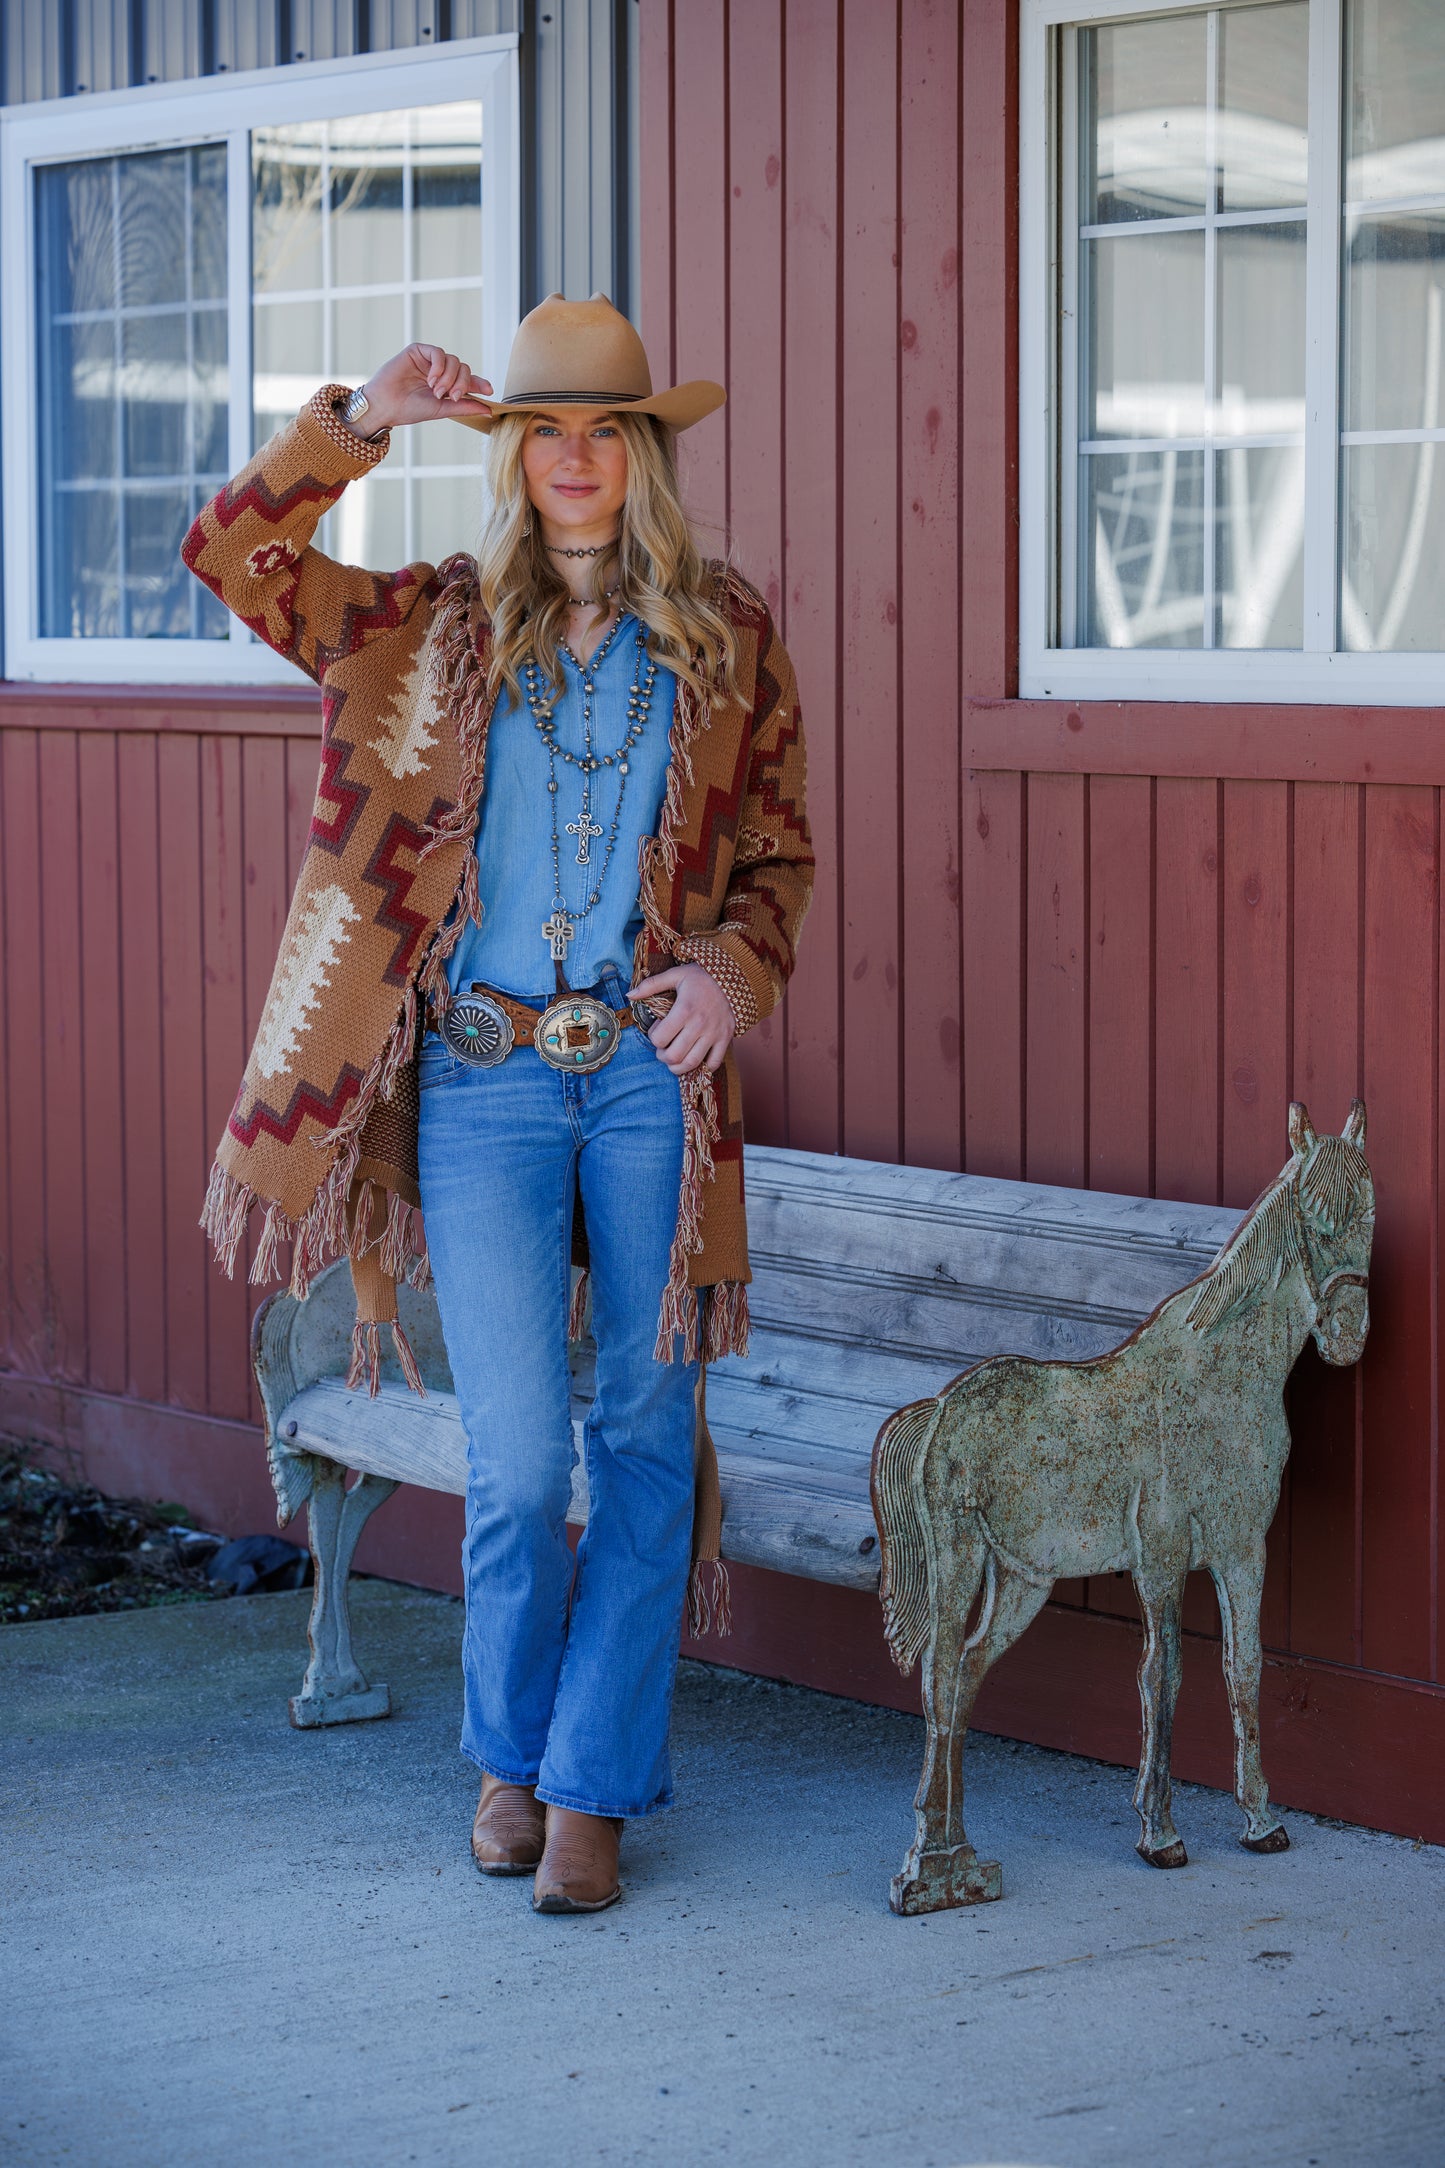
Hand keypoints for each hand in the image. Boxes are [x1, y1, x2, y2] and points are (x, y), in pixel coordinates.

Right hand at [356, 345, 492, 432]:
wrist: (385, 405)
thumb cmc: (410, 409)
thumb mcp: (442, 409)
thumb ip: (464, 406)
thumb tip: (488, 409)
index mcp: (445, 385)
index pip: (467, 380)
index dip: (479, 383)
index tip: (489, 390)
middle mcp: (439, 371)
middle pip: (463, 368)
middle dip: (462, 382)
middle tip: (453, 396)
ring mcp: (429, 361)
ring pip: (453, 360)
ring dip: (449, 377)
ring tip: (437, 391)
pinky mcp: (418, 351)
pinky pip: (438, 352)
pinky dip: (439, 366)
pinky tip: (432, 379)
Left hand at [630, 962, 734, 1074]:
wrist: (735, 976)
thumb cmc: (701, 976)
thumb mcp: (676, 975)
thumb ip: (651, 985)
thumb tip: (629, 995)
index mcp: (684, 1010)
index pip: (660, 1039)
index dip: (653, 1037)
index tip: (657, 1029)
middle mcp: (699, 1025)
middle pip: (673, 1056)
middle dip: (662, 1056)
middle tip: (663, 1048)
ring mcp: (714, 1034)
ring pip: (692, 1064)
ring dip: (678, 1066)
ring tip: (674, 1058)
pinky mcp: (725, 1038)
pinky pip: (714, 1063)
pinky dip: (703, 1067)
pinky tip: (694, 1057)